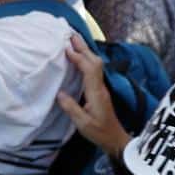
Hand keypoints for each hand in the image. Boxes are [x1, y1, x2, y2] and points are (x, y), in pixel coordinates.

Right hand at [55, 36, 130, 159]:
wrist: (115, 139)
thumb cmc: (99, 133)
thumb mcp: (82, 124)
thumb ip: (71, 108)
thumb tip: (59, 93)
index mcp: (96, 92)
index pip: (89, 69)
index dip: (78, 57)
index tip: (66, 48)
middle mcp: (100, 87)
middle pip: (94, 61)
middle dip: (83, 47)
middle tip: (71, 35)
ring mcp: (101, 88)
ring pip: (95, 64)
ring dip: (85, 52)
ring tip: (73, 42)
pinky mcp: (99, 91)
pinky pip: (93, 70)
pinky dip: (85, 60)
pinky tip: (78, 59)